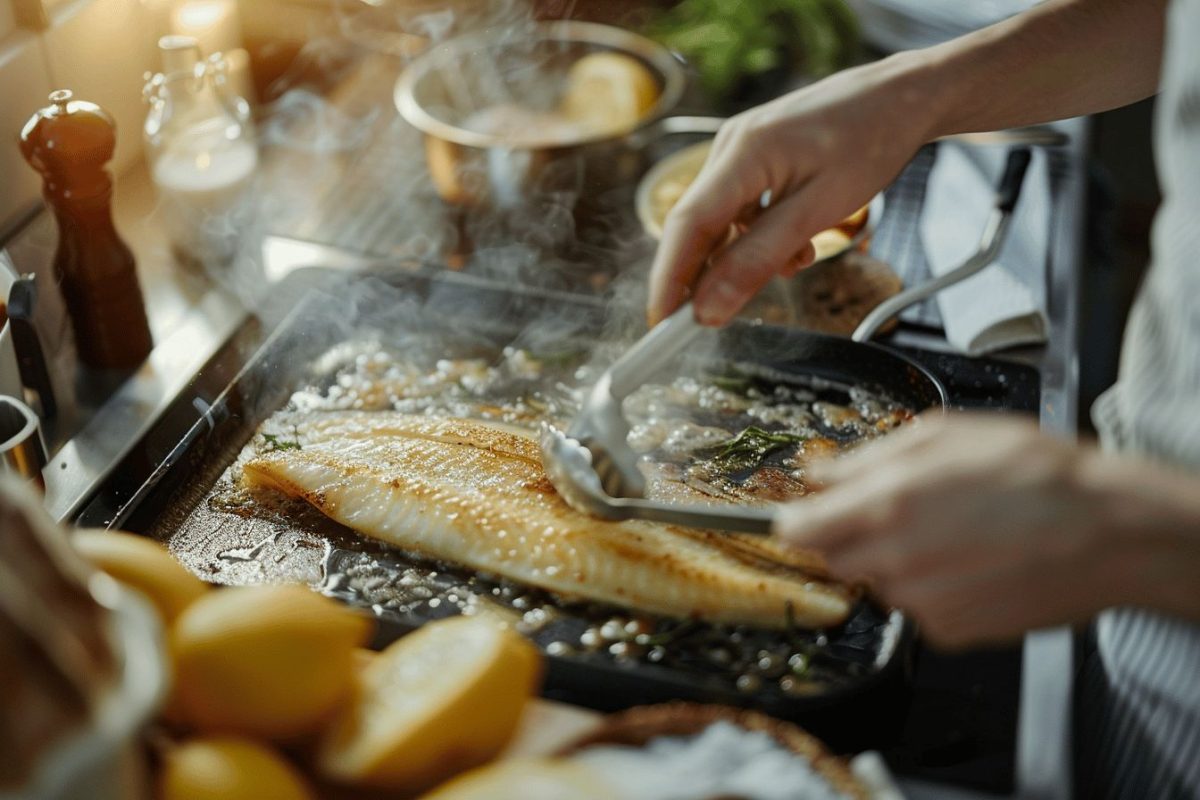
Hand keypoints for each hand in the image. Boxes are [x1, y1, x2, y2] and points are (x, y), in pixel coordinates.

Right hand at [647, 56, 936, 326]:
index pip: (686, 225)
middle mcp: (730, 146)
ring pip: (724, 222)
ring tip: (798, 256)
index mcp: (742, 151)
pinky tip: (797, 239)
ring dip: (748, 253)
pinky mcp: (755, 156)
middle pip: (698, 225)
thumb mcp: (819, 212)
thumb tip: (710, 307)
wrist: (903, 96)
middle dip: (707, 275)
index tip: (661, 324)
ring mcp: (741, 149)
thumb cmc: (871, 141)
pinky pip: (742, 208)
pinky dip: (761, 235)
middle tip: (715, 318)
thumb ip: (760, 259)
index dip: (669, 278)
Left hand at [772, 413, 1199, 647]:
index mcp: (884, 505)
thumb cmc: (1035, 473)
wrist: (1106, 532)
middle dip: (849, 535)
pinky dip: (932, 589)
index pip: (795, 530)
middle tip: (900, 511)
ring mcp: (921, 603)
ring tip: (953, 531)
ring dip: (896, 561)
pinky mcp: (949, 632)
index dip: (796, 519)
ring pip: (877, 583)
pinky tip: (972, 561)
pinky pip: (916, 610)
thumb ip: (868, 457)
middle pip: (831, 559)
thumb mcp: (944, 434)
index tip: (804, 513)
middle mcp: (894, 559)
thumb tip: (821, 472)